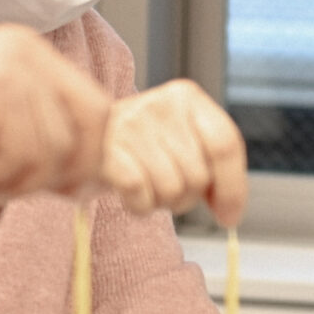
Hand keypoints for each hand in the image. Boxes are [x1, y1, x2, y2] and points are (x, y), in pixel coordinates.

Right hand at [0, 24, 111, 209]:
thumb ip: (36, 130)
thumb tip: (86, 178)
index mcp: (33, 53)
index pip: (94, 106)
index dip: (90, 151)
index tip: (72, 186)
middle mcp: (30, 55)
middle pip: (90, 126)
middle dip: (67, 169)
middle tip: (19, 183)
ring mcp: (15, 72)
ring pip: (56, 149)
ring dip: (17, 176)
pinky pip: (24, 156)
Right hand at [101, 79, 249, 227]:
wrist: (81, 139)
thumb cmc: (141, 146)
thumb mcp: (182, 140)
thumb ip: (213, 166)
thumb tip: (231, 213)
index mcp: (187, 97)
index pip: (225, 144)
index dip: (233, 186)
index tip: (229, 216)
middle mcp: (160, 104)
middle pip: (199, 175)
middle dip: (188, 196)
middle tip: (167, 187)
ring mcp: (130, 126)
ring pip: (172, 189)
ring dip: (161, 202)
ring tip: (147, 185)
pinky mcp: (106, 152)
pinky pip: (141, 194)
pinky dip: (139, 205)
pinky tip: (131, 193)